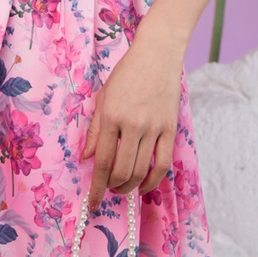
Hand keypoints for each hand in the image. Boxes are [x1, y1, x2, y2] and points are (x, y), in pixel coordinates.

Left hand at [81, 32, 183, 210]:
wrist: (157, 54)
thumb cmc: (126, 73)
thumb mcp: (103, 96)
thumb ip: (95, 129)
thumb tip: (87, 158)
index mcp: (111, 116)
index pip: (102, 161)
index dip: (96, 186)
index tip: (92, 202)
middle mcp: (132, 124)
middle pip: (122, 171)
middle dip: (112, 188)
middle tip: (107, 191)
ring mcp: (153, 127)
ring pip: (141, 171)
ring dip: (130, 186)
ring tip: (121, 189)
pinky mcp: (170, 129)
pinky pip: (163, 164)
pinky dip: (153, 180)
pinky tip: (144, 185)